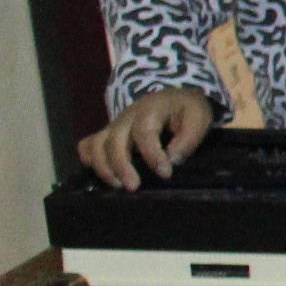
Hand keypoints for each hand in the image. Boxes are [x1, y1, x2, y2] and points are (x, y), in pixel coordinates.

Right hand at [75, 88, 217, 188]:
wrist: (173, 98)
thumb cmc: (186, 110)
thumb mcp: (198, 118)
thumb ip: (188, 139)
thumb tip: (171, 160)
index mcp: (150, 110)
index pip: (144, 133)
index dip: (153, 155)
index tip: (165, 174)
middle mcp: (127, 117)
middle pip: (114, 141)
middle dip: (121, 166)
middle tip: (134, 187)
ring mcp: (114, 126)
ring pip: (96, 145)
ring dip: (103, 167)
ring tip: (119, 185)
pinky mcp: (107, 134)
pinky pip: (87, 145)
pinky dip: (89, 160)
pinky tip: (104, 176)